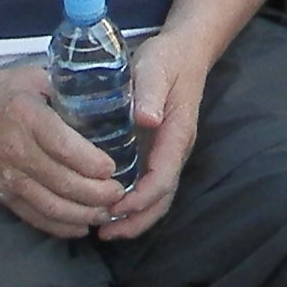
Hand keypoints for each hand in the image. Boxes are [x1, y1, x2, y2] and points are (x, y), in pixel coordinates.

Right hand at [0, 60, 136, 238]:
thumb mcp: (30, 78)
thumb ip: (65, 88)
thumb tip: (106, 97)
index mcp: (26, 116)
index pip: (64, 147)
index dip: (93, 163)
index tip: (113, 168)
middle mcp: (15, 150)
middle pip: (63, 183)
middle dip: (98, 194)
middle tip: (120, 194)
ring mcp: (6, 177)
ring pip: (51, 206)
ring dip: (84, 214)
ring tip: (107, 211)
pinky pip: (33, 217)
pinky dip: (60, 227)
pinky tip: (82, 226)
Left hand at [102, 36, 212, 238]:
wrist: (183, 53)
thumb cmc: (166, 60)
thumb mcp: (155, 69)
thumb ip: (151, 92)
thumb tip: (147, 120)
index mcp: (176, 135)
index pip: (163, 178)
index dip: (141, 198)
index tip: (115, 207)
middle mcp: (174, 152)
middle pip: (162, 199)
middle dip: (136, 220)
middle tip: (104, 233)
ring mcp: (166, 155)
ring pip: (156, 198)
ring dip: (133, 218)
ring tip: (103, 231)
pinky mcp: (156, 153)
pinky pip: (148, 187)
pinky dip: (131, 205)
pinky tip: (108, 209)